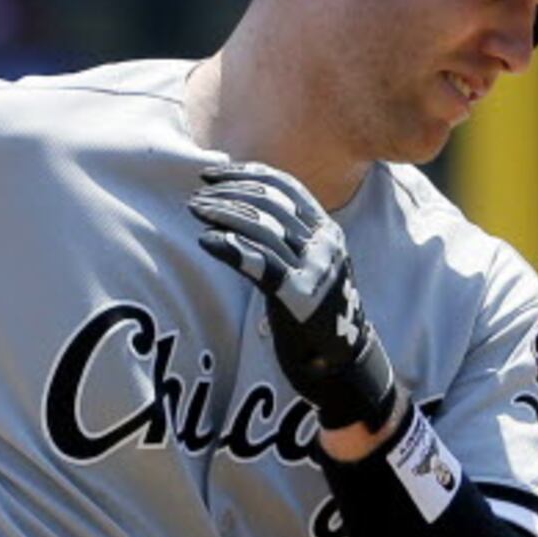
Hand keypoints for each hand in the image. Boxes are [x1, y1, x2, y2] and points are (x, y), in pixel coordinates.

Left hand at [190, 162, 400, 434]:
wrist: (342, 364)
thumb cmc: (316, 314)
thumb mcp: (310, 266)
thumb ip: (288, 239)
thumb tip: (242, 207)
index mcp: (328, 232)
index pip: (287, 187)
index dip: (248, 174)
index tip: (215, 172)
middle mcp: (325, 245)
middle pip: (271, 203)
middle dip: (230, 192)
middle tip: (197, 194)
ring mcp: (314, 270)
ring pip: (263, 228)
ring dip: (224, 214)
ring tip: (196, 210)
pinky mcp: (298, 297)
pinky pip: (259, 264)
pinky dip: (230, 248)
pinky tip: (207, 241)